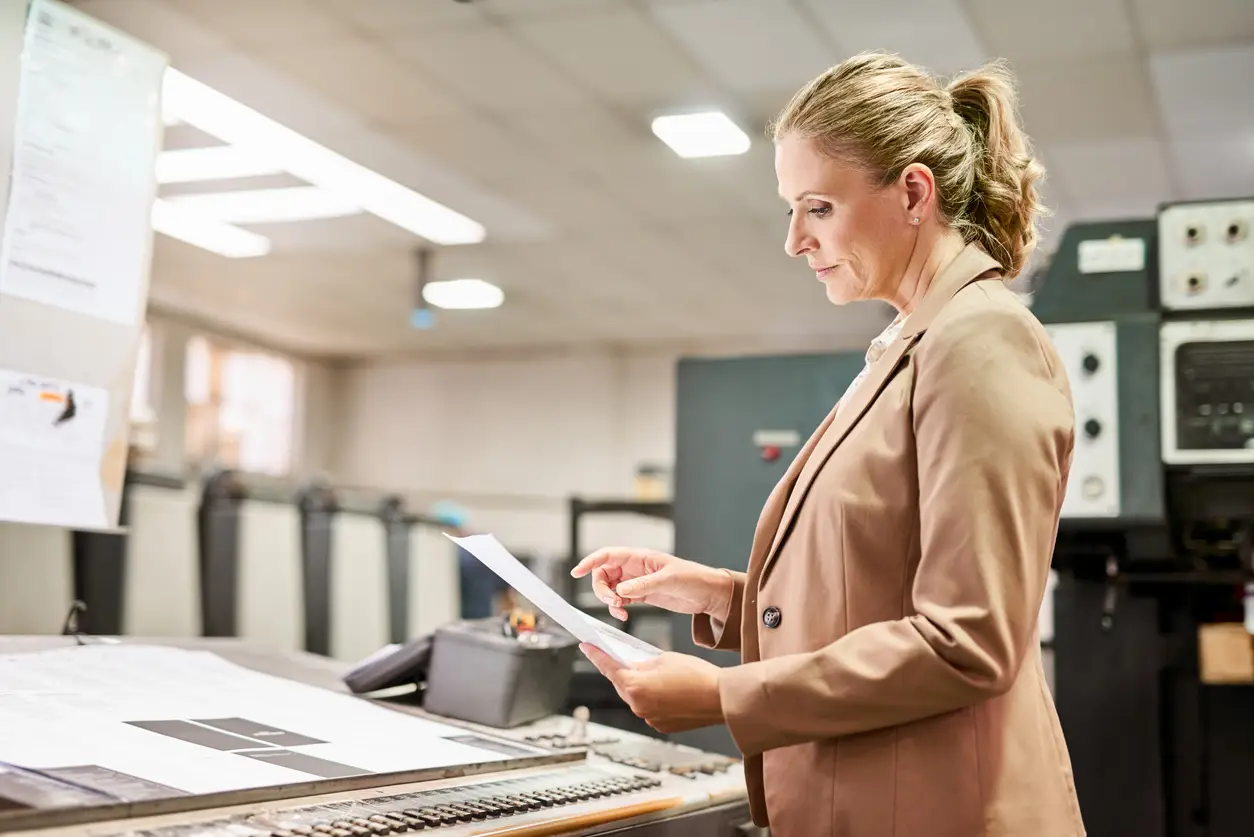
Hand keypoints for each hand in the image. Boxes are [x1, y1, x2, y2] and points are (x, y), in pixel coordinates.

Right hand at [571, 547, 728, 620]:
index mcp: (640, 557)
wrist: (708, 594)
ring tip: (620, 610)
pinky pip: (620, 600)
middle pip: (604, 573)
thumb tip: (620, 591)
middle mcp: (635, 568)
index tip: (577, 571)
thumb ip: (643, 585)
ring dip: (608, 600)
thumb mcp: (669, 580)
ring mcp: (637, 582)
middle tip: (612, 602)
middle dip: (601, 588)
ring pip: (610, 588)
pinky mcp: (642, 595)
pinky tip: (624, 614)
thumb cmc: (693, 579)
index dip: (590, 561)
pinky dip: (617, 608)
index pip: (608, 555)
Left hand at [580, 644, 723, 733]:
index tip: (586, 647)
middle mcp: (638, 706)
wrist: (721, 698)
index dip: (595, 655)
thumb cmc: (698, 676)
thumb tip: (633, 665)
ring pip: (635, 698)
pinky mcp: (661, 725)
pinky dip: (652, 699)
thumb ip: (642, 662)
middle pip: (621, 685)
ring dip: (639, 686)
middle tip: (624, 658)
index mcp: (636, 686)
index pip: (608, 668)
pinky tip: (667, 690)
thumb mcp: (664, 658)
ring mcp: (649, 718)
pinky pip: (649, 709)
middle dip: (622, 672)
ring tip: (656, 675)